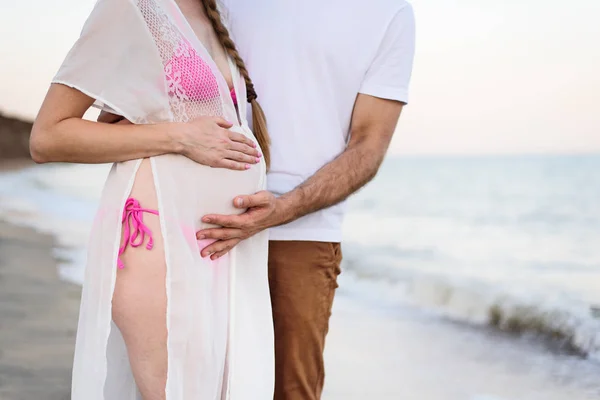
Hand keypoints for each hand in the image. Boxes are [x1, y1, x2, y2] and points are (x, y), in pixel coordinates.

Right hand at [97, 111, 261, 170]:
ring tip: (256, 161)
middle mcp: (225, 142)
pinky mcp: (215, 161)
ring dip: (249, 159)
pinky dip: (240, 166)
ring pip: (239, 156)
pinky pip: (231, 164)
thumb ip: (222, 121)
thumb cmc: (194, 127)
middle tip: (259, 155)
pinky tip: (246, 167)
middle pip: (243, 148)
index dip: (249, 142)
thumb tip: (230, 124)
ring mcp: (221, 152)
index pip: (241, 138)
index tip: (254, 145)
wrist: (183, 137)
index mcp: (224, 132)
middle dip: (252, 152)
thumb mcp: (209, 119)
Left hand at [196, 191, 282, 258]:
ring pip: (227, 243)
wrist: (277, 213)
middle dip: (211, 235)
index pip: (230, 221)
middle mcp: (245, 230)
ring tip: (203, 253)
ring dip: (214, 248)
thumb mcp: (263, 198)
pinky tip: (213, 256)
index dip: (217, 220)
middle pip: (225, 234)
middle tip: (198, 236)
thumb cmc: (269, 204)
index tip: (205, 218)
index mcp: (248, 221)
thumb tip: (236, 201)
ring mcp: (243, 235)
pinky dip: (222, 252)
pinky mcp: (242, 236)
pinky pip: (231, 246)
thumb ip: (249, 199)